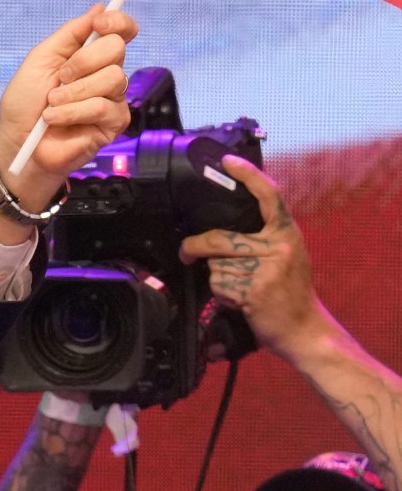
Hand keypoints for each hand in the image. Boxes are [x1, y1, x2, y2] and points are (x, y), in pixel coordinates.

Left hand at [0, 6, 137, 209]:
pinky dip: (73, 112)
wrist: (18, 144)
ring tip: (52, 105)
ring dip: (75, 91)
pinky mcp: (114, 123)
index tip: (99, 25)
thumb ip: (69, 33)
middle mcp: (105, 73)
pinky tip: (55, 120)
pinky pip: (103, 106)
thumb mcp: (40, 60)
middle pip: (116, 48)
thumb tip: (99, 8)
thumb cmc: (24, 105)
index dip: (117, 22)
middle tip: (60, 79)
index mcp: (89, 55)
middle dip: (83, 61)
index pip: (120, 30)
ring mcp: (112, 98)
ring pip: (112, 78)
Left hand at [179, 157, 324, 351]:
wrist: (303, 328)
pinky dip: (222, 295)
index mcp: (287, 232)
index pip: (268, 195)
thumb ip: (261, 239)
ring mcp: (268, 267)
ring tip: (238, 287)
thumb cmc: (289, 293)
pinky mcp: (255, 288)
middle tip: (187, 252)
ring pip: (216, 266)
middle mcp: (280, 245)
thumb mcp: (286, 256)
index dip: (247, 175)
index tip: (227, 162)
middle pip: (220, 238)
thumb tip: (219, 231)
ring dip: (217, 279)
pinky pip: (220, 286)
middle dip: (196, 246)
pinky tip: (240, 301)